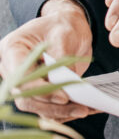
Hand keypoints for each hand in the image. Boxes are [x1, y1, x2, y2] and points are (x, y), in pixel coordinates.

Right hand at [0, 0, 98, 121]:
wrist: (66, 27)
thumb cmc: (63, 25)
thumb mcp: (64, 32)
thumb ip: (61, 56)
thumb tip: (65, 83)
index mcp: (12, 50)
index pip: (20, 78)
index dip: (41, 90)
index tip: (64, 96)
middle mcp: (12, 70)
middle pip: (26, 98)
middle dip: (53, 107)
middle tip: (81, 109)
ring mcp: (24, 83)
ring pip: (36, 107)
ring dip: (61, 112)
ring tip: (86, 110)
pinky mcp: (38, 92)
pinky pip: (47, 107)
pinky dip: (65, 111)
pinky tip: (87, 109)